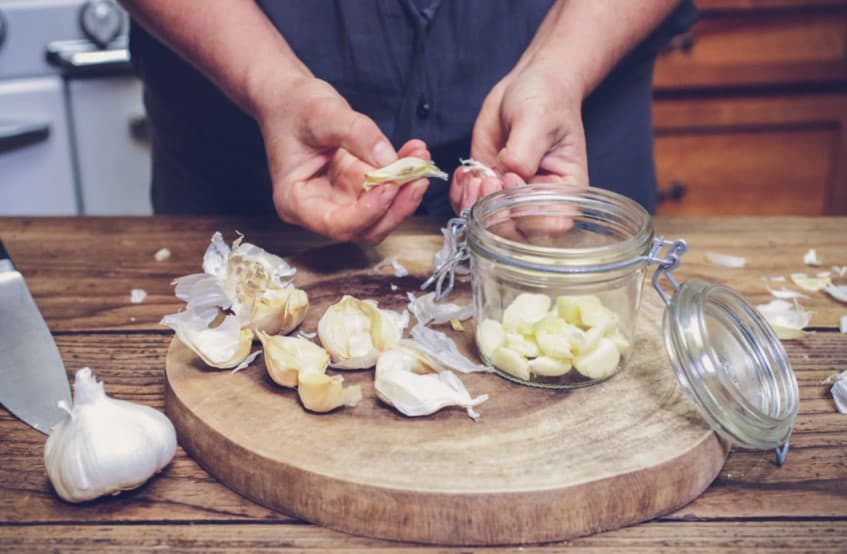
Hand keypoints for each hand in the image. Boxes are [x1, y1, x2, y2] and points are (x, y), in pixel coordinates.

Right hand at [257, 77, 430, 244]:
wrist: (289, 97)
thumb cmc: (292, 106)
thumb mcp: (322, 113)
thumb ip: (356, 134)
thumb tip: (387, 158)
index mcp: (296, 201)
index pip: (337, 224)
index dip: (368, 212)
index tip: (390, 186)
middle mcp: (319, 208)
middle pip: (364, 228)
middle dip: (395, 207)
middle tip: (417, 178)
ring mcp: (340, 200)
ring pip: (380, 215)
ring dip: (405, 192)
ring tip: (420, 159)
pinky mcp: (357, 188)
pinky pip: (386, 191)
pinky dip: (403, 175)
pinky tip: (414, 153)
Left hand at [450, 62, 588, 213]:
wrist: (528, 84)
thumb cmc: (545, 99)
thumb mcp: (538, 120)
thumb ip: (524, 152)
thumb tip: (508, 176)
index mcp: (563, 192)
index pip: (549, 224)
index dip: (525, 212)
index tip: (511, 179)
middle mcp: (537, 201)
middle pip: (515, 232)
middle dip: (493, 210)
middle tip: (486, 178)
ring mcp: (509, 196)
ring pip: (486, 223)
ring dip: (472, 203)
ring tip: (475, 175)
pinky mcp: (487, 186)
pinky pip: (468, 205)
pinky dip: (459, 193)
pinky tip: (464, 172)